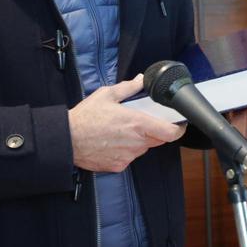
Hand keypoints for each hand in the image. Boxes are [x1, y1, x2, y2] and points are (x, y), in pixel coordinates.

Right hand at [68, 75, 185, 172]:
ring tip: (120, 131)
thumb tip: (140, 80)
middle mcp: (136, 142)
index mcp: (137, 124)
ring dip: (138, 140)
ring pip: (143, 148)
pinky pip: (129, 157)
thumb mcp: (107, 95)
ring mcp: (128, 156)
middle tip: (142, 122)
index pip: (170, 132)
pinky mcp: (119, 166)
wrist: (67, 140)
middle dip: (155, 131)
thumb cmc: (85, 117)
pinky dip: (125, 150)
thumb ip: (128, 88)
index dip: (178, 129)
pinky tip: (112, 142)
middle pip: (158, 140)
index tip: (179, 124)